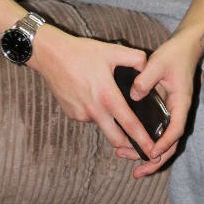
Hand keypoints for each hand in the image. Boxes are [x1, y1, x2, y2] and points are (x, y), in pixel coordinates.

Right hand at [29, 26, 158, 159]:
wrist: (50, 54)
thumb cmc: (82, 52)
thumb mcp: (112, 50)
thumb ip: (135, 58)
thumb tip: (148, 68)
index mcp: (107, 96)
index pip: (130, 125)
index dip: (143, 140)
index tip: (153, 153)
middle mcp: (94, 110)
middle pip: (116, 139)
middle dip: (129, 145)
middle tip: (139, 143)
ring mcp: (81, 114)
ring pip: (102, 125)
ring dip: (110, 121)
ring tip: (108, 99)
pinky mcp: (71, 114)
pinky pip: (88, 117)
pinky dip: (95, 111)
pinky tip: (92, 94)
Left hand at [115, 30, 199, 176]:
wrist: (184, 47)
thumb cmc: (174, 54)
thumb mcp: (157, 63)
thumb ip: (145, 79)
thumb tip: (133, 95)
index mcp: (181, 103)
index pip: (175, 129)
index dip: (164, 143)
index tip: (151, 152)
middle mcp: (178, 111)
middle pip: (170, 144)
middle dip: (154, 160)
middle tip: (136, 171)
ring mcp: (172, 111)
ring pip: (164, 140)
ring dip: (149, 154)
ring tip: (127, 159)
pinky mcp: (165, 108)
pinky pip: (159, 130)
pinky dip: (148, 140)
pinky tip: (132, 143)